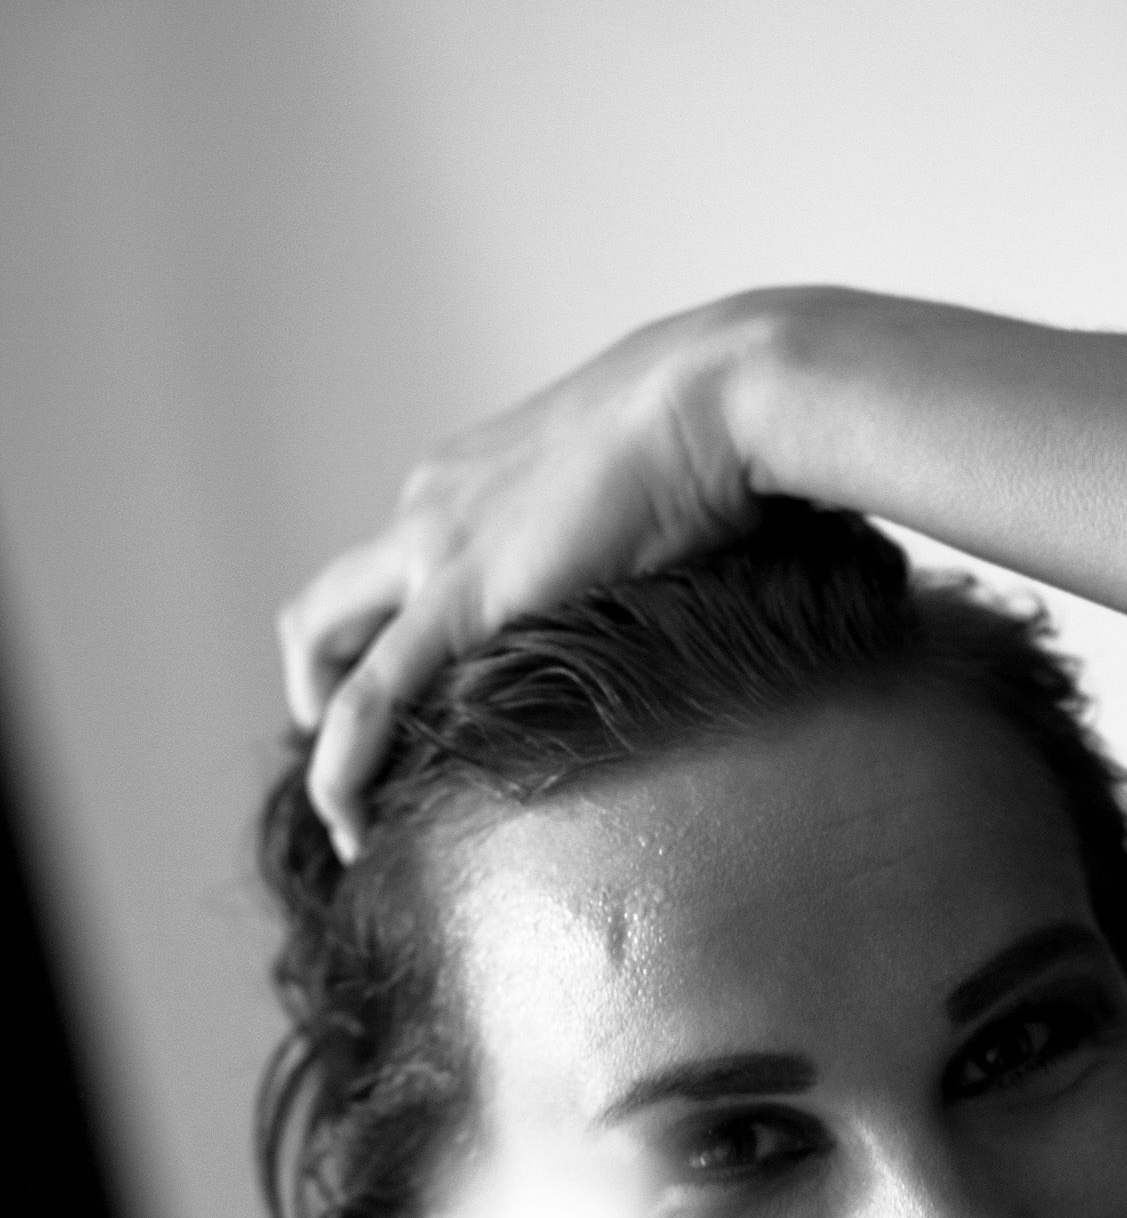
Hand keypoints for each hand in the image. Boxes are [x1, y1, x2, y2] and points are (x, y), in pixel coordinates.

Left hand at [279, 295, 783, 859]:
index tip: (417, 711)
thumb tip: (666, 589)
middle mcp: (429, 505)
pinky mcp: (460, 595)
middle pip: (332, 602)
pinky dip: (342, 763)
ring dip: (318, 725)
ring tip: (350, 808)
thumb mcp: (642, 496)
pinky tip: (350, 820)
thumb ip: (619, 548)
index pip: (393, 568)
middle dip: (321, 683)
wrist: (717, 396)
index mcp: (469, 480)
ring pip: (322, 638)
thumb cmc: (713, 433)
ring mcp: (434, 546)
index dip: (382, 641)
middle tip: (359, 760)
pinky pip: (369, 697)